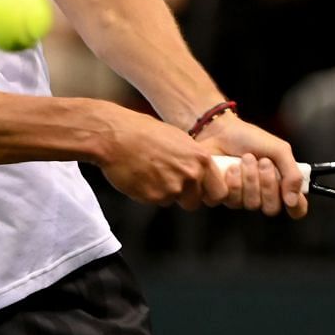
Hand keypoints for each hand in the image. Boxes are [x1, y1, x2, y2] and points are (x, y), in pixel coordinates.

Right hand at [97, 111, 224, 210]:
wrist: (115, 137)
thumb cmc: (143, 132)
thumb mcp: (178, 139)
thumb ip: (192, 160)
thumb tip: (199, 173)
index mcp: (200, 159)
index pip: (219, 191)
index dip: (208, 193)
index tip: (201, 192)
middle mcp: (190, 175)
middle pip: (195, 202)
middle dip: (185, 197)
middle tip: (169, 182)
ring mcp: (172, 188)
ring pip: (173, 201)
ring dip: (164, 193)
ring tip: (151, 173)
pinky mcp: (153, 197)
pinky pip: (155, 202)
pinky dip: (149, 193)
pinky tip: (141, 176)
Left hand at [198, 115, 308, 218]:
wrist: (219, 130)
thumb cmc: (249, 138)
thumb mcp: (279, 149)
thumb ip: (292, 173)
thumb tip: (293, 200)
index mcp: (280, 183)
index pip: (295, 208)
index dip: (296, 207)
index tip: (291, 199)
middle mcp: (262, 195)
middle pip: (272, 208)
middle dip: (268, 184)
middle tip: (263, 162)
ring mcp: (241, 198)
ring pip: (251, 204)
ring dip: (249, 178)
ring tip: (245, 159)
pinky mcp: (221, 196)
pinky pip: (229, 199)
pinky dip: (232, 180)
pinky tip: (229, 167)